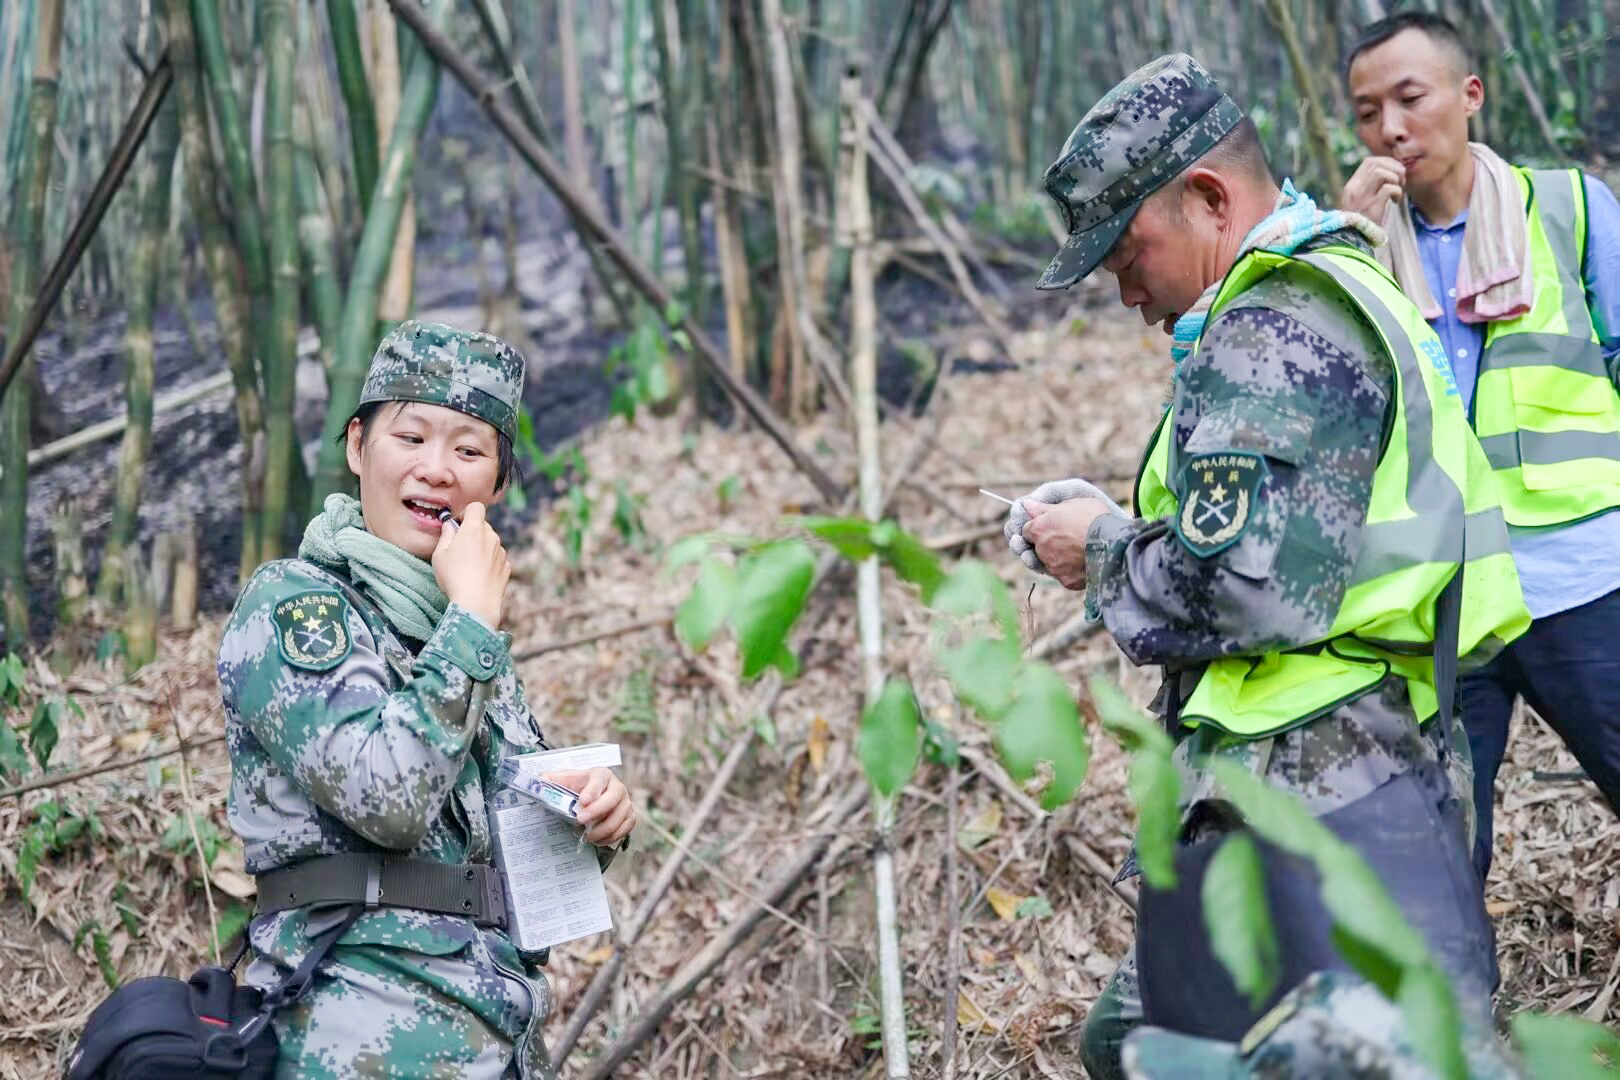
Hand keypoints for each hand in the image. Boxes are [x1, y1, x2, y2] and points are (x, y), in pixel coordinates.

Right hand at [432, 502, 510, 627]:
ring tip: (468, 567)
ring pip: (491, 542)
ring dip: (481, 548)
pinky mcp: (507, 567)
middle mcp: (492, 537)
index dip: (466, 513)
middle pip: (483, 526)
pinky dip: (489, 562)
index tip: (458, 525)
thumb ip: (446, 535)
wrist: (476, 603)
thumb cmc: (454, 577)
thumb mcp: (440, 555)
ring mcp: (501, 552)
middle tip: (459, 549)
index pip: (476, 507)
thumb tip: (450, 526)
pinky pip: (496, 558)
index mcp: (474, 530)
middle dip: (472, 532)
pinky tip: (479, 576)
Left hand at [544, 768, 636, 845]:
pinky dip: (610, 837)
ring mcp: (626, 802)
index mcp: (601, 774)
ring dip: (602, 829)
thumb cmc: (578, 788)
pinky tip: (597, 839)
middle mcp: (617, 786)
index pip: (599, 780)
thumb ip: (552, 779)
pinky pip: (624, 829)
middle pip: (613, 798)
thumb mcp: (564, 780)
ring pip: (619, 817)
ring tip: (586, 835)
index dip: (592, 790)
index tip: (582, 801)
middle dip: (597, 811)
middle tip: (580, 821)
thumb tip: (540, 781)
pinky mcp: (630, 816)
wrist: (591, 795)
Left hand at [1021, 498, 1110, 590]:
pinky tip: (1084, 562)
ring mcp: (1053, 567)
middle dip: (1047, 543)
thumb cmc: (1094, 517)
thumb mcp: (1071, 504)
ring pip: (1050, 563)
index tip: (1050, 526)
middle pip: (1037, 548)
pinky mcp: (1066, 580)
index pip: (1027, 529)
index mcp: (1039, 528)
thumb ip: (1046, 507)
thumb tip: (1027, 505)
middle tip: (1067, 538)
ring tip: (1078, 550)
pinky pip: (1065, 575)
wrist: (1114, 542)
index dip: (1039, 527)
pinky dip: (1072, 570)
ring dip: (1059, 557)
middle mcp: (1041, 549)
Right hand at [1340, 156, 1405, 220]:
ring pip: (1381, 172)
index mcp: (1351, 186)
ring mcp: (1362, 198)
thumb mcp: (1362, 201)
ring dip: (1396, 178)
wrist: (1355, 243)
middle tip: (1401, 181)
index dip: (1387, 162)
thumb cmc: (1363, 222)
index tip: (1396, 173)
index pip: (1369, 161)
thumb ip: (1371, 186)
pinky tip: (1397, 201)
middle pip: (1376, 163)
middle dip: (1394, 168)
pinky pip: (1389, 188)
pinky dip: (1398, 192)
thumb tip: (1392, 170)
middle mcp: (1354, 190)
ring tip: (1399, 189)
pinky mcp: (1372, 208)